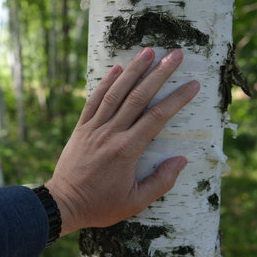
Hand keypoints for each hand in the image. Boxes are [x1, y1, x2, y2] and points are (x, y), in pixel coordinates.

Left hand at [45, 48, 199, 235]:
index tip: (192, 84)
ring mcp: (94, 128)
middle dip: (159, 73)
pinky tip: (116, 68)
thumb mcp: (136, 202)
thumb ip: (161, 181)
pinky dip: (105, 83)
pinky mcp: (81, 128)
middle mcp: (111, 133)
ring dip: (133, 70)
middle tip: (175, 54)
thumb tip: (181, 160)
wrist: (64, 203)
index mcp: (127, 150)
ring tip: (148, 51)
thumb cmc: (101, 205)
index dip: (177, 99)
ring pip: (115, 93)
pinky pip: (93, 100)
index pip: (157, 117)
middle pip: (138, 97)